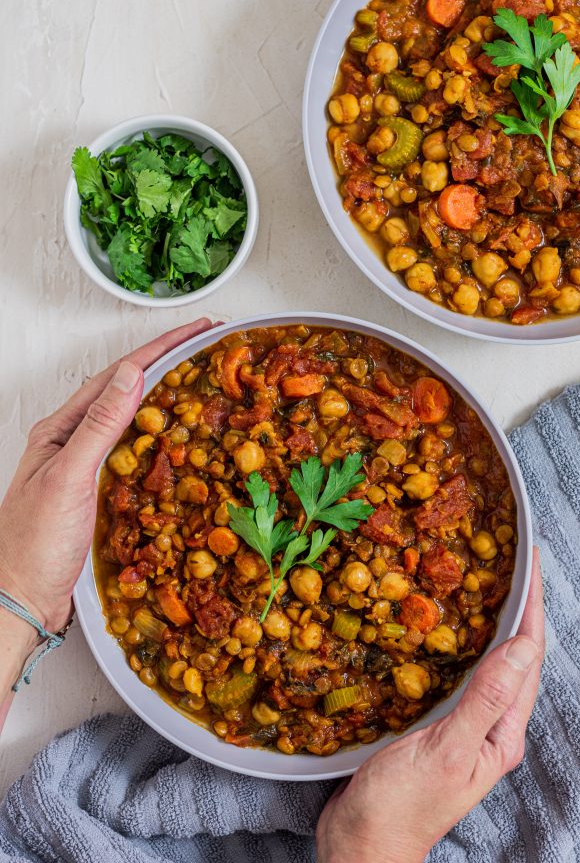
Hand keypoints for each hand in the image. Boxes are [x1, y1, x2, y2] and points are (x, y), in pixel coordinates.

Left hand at [0, 318, 214, 636]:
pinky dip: (161, 436)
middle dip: (167, 362)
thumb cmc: (34, 545)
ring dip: (166, 394)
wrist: (21, 600)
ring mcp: (87, 466)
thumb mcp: (69, 479)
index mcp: (61, 430)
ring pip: (132, 418)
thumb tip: (132, 374)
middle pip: (126, 389)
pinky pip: (136, 452)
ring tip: (200, 377)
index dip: (160, 349)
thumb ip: (100, 426)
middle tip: (207, 343)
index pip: (118, 376)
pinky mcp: (100, 492)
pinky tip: (179, 438)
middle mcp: (73, 442)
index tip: (196, 330)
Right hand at [316, 549, 543, 862]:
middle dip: (517, 606)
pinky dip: (457, 642)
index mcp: (502, 734)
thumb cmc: (402, 805)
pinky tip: (441, 627)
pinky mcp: (435, 725)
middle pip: (513, 655)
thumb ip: (486, 698)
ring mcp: (464, 726)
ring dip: (489, 620)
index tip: (532, 561)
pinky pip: (457, 672)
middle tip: (509, 559)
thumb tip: (524, 647)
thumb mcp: (447, 749)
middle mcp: (491, 728)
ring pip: (486, 661)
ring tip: (483, 581)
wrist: (361, 845)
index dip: (533, 606)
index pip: (528, 657)